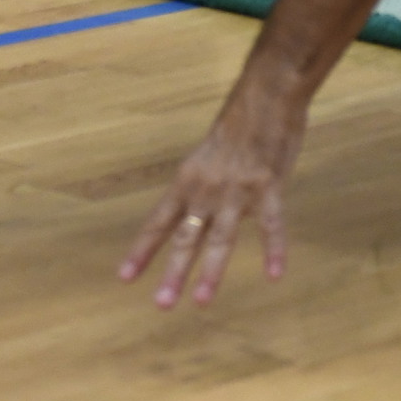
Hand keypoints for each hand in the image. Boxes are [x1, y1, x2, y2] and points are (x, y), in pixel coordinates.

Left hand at [119, 88, 304, 307]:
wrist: (265, 96)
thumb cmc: (238, 123)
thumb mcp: (207, 156)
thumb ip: (204, 187)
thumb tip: (199, 212)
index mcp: (187, 181)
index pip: (159, 222)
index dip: (142, 251)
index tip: (125, 278)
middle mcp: (206, 190)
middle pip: (186, 238)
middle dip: (173, 273)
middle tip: (161, 304)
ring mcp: (237, 191)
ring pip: (221, 238)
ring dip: (211, 272)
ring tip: (202, 301)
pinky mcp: (268, 188)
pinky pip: (271, 225)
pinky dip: (274, 250)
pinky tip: (275, 274)